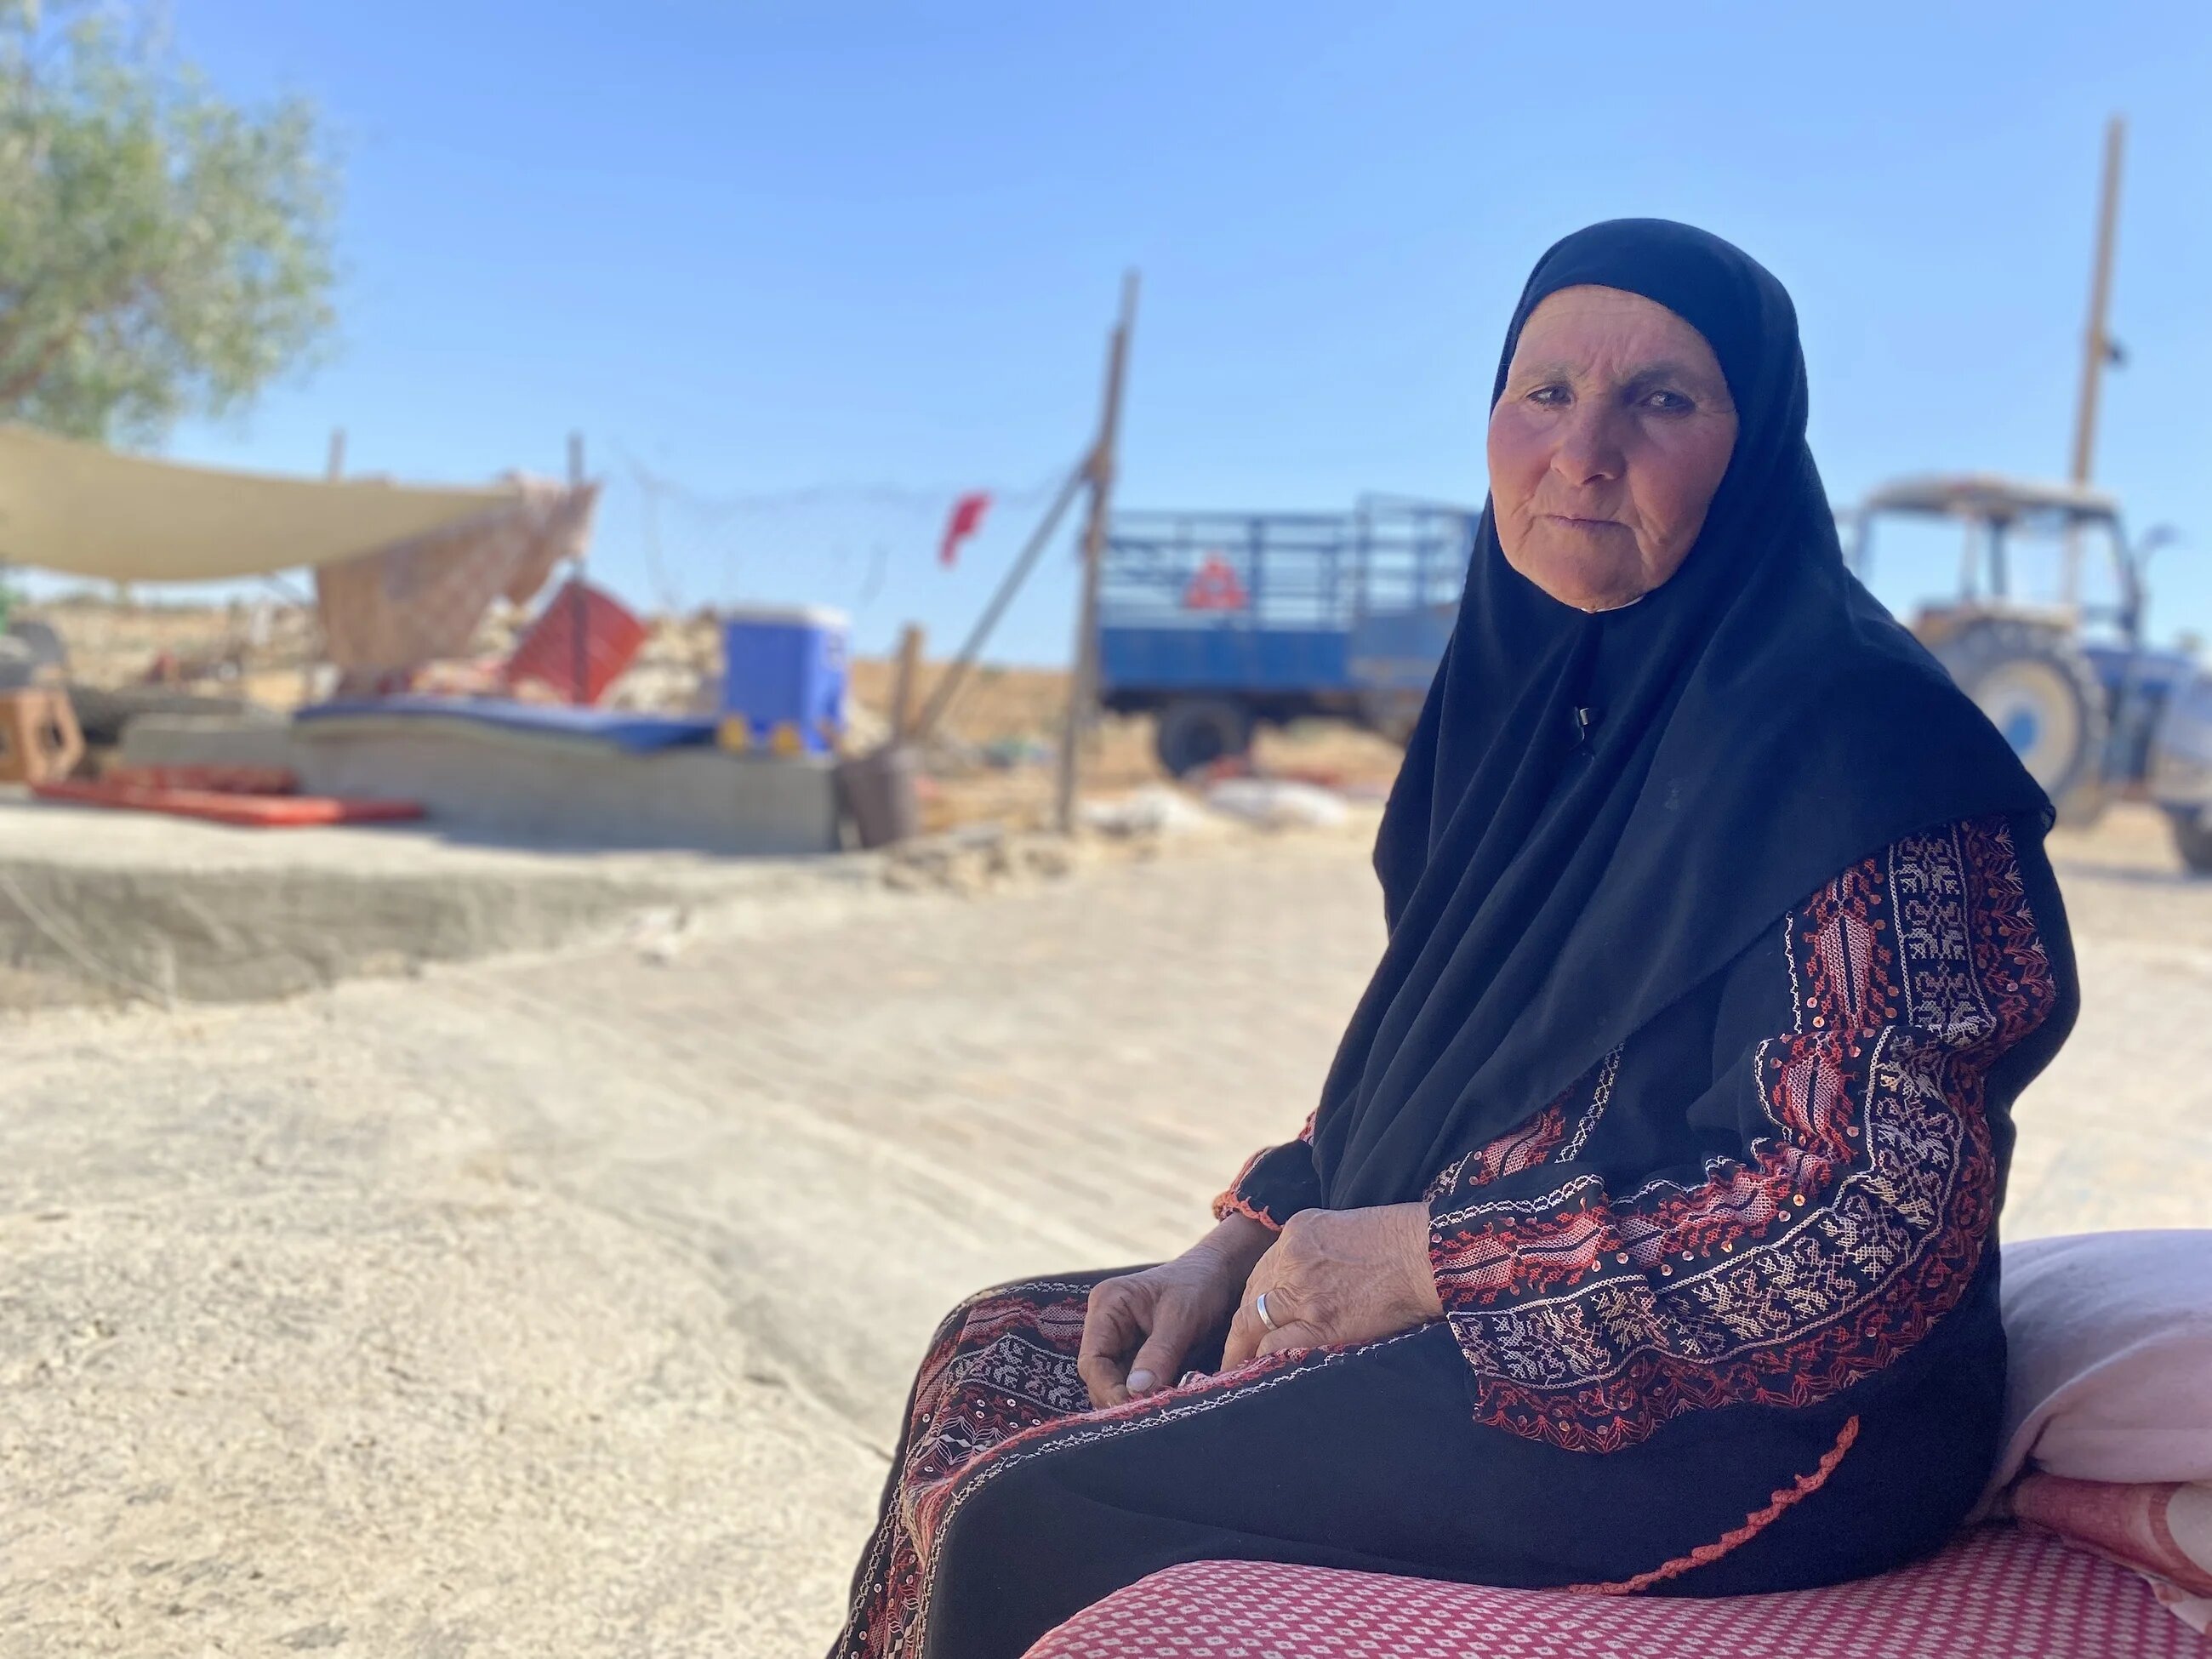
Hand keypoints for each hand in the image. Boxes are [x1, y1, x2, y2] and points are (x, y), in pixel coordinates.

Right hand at [1078, 1216, 1273, 1407]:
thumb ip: (1159, 1353)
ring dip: (1136, 1400)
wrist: (1222, 1275)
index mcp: (1108, 1305)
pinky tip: (1164, 1404)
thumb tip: (1136, 1391)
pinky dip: (1148, 1396)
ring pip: (1117, 1384)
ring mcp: (1122, 1341)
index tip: (1134, 1409)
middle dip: (1121, 1398)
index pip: (1093, 1360)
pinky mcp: (1139, 1355)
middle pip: (1100, 1376)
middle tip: (1150, 1417)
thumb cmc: (1200, 1285)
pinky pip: (1136, 1383)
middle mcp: (1107, 1324)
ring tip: (1160, 1412)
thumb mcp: (1182, 1318)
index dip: (1108, 1389)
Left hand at [1220, 1203, 1441, 1367]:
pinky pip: (1276, 1346)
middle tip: (1234, 1356)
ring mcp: (1303, 1290)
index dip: (1256, 1303)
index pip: (1263, 1273)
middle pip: (1252, 1298)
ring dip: (1242, 1351)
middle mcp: (1291, 1257)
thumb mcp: (1349, 1228)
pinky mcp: (1321, 1321)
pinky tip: (1257, 1377)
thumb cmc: (1405, 1243)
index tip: (1252, 1325)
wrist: (1430, 1254)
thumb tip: (1316, 1283)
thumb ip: (1322, 1251)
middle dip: (1241, 1330)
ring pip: (1253, 1323)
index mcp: (1298, 1232)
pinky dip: (1263, 1361)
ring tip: (1235, 1374)